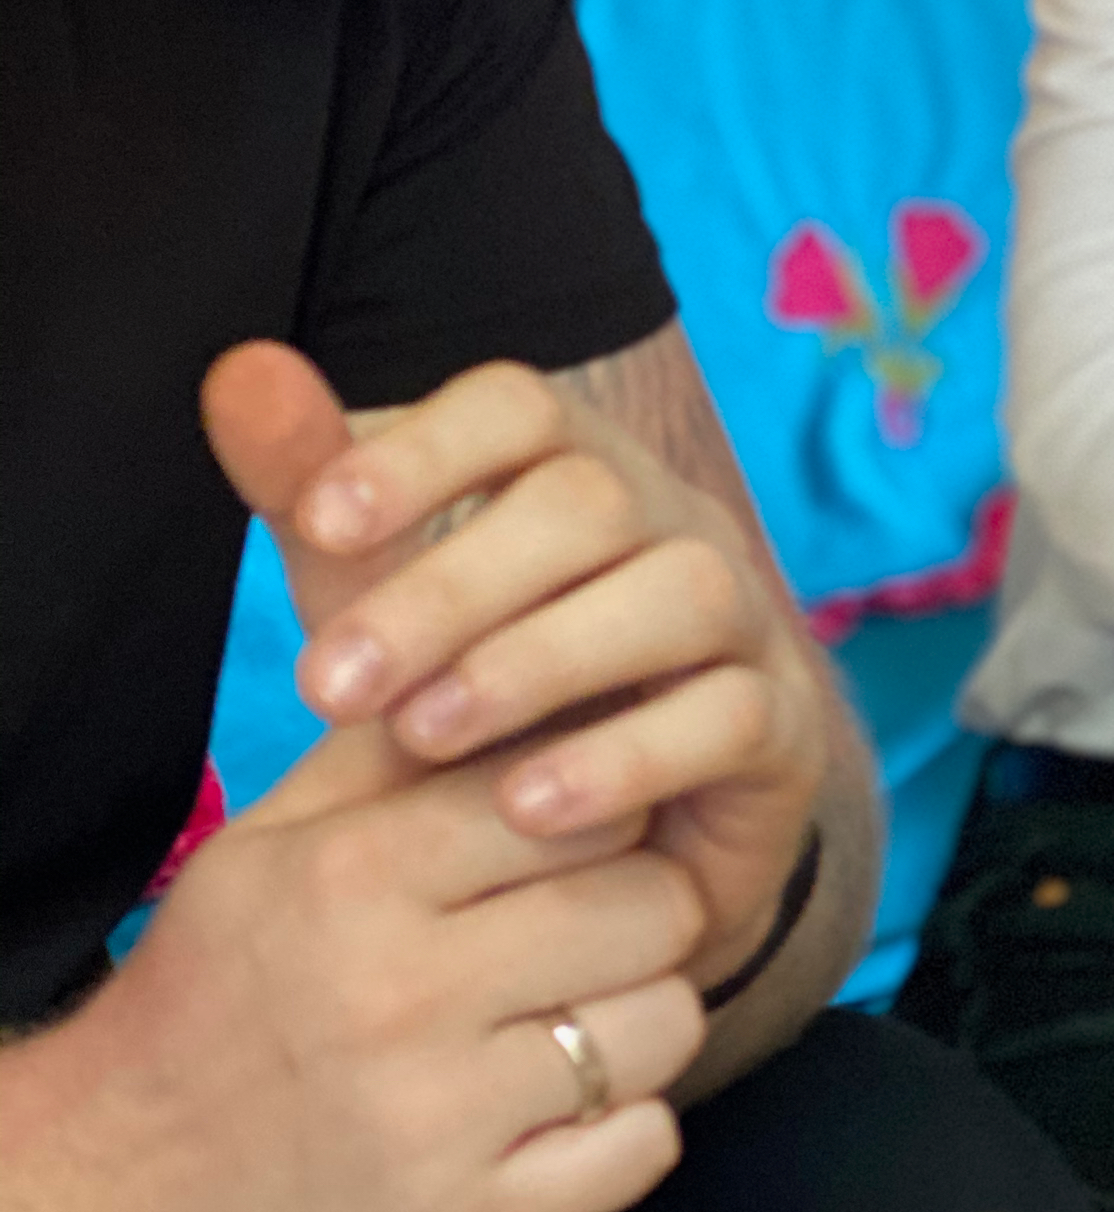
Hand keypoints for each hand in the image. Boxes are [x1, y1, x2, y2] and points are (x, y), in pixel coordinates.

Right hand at [39, 723, 701, 1211]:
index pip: (587, 797)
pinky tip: (565, 1106)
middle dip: (646, 906)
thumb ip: (403, 741)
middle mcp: (399, 996)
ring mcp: (434, 1125)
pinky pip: (642, 1151)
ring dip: (643, 1017)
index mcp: (359, 878)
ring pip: (666, 1025)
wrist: (105, 1186)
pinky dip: (627, 1129)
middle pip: (656, 906)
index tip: (586, 829)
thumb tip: (527, 648)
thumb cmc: (218, 983)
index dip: (609, 803)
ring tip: (579, 1011)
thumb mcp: (278, 838)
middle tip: (596, 923)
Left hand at [204, 342, 826, 994]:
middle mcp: (675, 522)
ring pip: (681, 591)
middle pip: (592, 501)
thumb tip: (237, 368)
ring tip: (421, 740)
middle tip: (325, 690)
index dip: (426, 451)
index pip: (523, 406)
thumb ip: (312, 485)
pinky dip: (627, 757)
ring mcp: (745, 618)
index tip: (315, 521)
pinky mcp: (779, 727)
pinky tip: (524, 808)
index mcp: (580, 469)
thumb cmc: (479, 687)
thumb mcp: (381, 590)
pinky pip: (731, 715)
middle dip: (450, 589)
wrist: (600, 843)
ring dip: (542, 660)